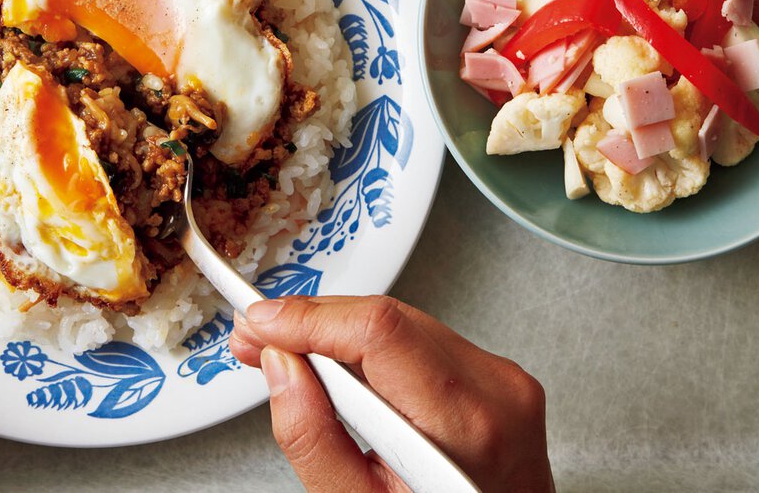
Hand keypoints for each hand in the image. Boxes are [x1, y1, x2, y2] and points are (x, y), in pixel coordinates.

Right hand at [229, 296, 553, 492]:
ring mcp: (500, 378)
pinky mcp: (494, 374)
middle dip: (311, 322)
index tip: (261, 323)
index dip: (308, 318)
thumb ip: (315, 440)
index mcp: (466, 425)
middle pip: (385, 318)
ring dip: (336, 331)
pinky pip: (418, 337)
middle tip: (258, 336)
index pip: (377, 332)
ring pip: (398, 321)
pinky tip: (335, 361)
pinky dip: (369, 345)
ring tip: (288, 350)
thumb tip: (281, 368)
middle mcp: (494, 389)